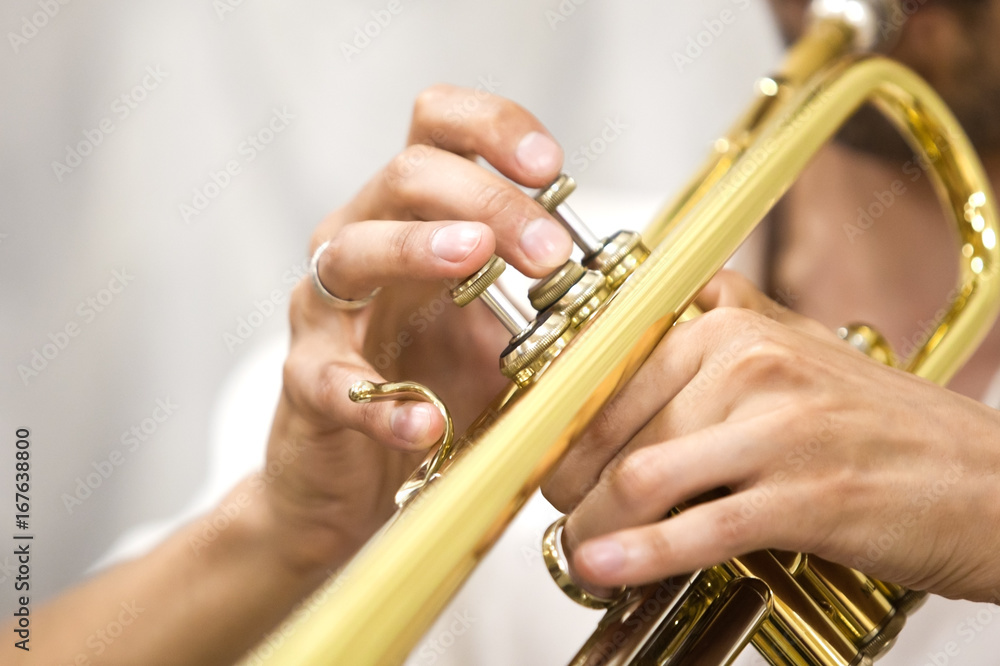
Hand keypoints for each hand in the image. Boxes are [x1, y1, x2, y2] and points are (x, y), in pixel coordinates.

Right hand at [263, 85, 573, 574]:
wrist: (360, 476)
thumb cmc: (433, 386)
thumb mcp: (500, 332)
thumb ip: (545, 301)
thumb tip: (631, 289)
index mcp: (413, 218)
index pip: (437, 128)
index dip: (492, 129)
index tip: (550, 166)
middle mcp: (361, 243)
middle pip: (407, 174)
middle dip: (488, 199)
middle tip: (550, 250)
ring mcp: (326, 311)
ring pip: (352, 250)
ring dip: (419, 247)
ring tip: (478, 260)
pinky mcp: (305, 380)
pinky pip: (331, 379)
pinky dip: (382, 401)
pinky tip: (427, 421)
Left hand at [543, 270, 999, 602]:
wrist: (993, 481)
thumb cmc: (888, 426)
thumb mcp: (801, 350)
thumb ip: (726, 323)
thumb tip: (659, 315)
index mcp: (735, 328)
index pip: (610, 374)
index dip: (562, 423)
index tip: (545, 453)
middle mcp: (752, 366)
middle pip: (616, 428)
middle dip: (570, 480)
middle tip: (562, 509)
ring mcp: (781, 431)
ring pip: (644, 477)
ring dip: (594, 522)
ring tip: (580, 546)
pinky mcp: (809, 498)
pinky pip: (699, 528)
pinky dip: (639, 554)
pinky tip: (605, 566)